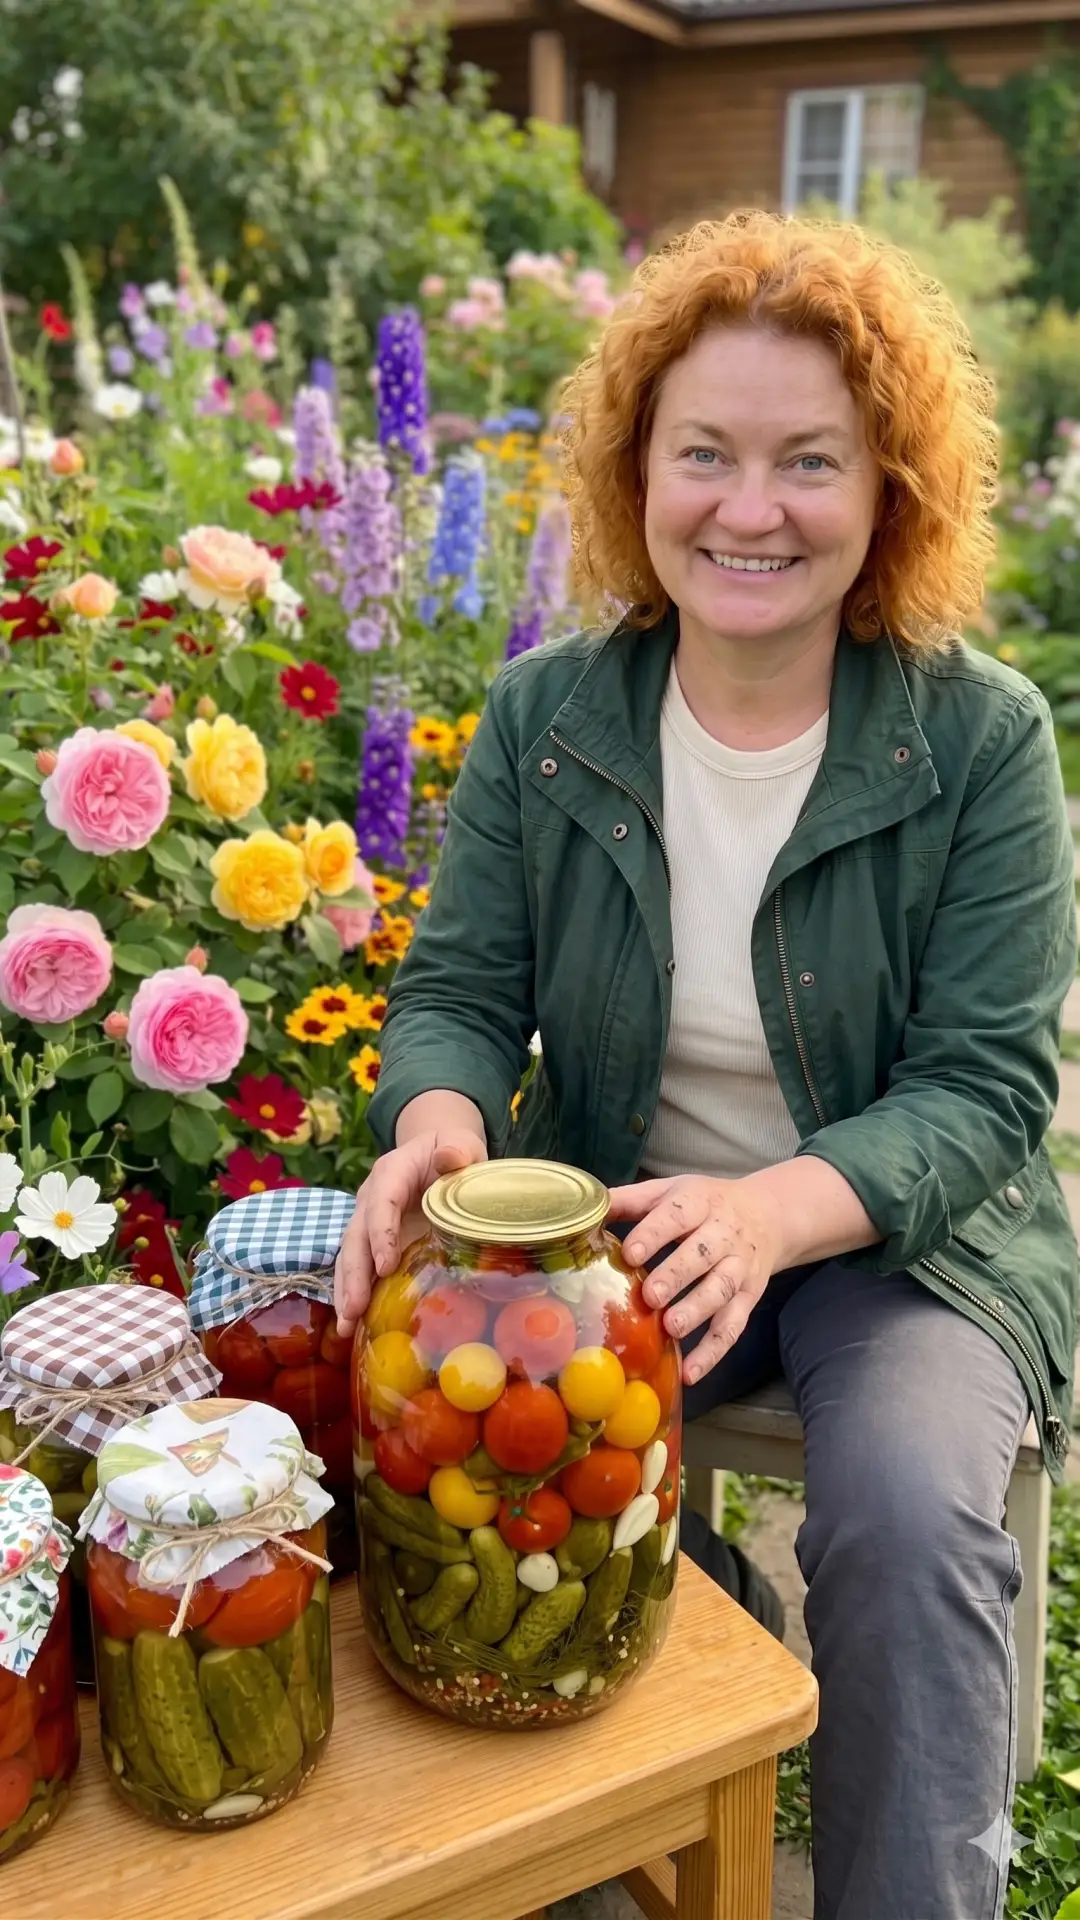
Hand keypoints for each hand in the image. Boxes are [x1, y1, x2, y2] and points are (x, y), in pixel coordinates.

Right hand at [334, 1129, 486, 1334]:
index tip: (385, 1267)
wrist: (438, 1152)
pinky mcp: (373, 1241)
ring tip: (347, 1326)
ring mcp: (368, 1221)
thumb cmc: (452, 1149)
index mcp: (392, 1171)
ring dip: (347, 1291)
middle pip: (356, 1236)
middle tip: (353, 1309)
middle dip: (354, 1274)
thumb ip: (456, 1148)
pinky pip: (360, 1267)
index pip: (381, 1201)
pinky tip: (355, 1324)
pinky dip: (356, 1293)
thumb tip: (448, 1156)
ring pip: (350, 1256)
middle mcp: (371, 1197)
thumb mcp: (460, 1142)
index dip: (380, 1233)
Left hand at [606, 1175, 781, 1383]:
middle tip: (650, 1296)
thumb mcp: (670, 1192)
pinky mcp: (749, 1297)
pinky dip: (713, 1353)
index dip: (655, 1233)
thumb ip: (629, 1201)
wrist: (767, 1215)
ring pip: (721, 1290)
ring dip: (697, 1311)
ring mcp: (739, 1267)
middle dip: (677, 1275)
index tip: (631, 1253)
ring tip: (671, 1328)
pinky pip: (734, 1327)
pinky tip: (690, 1373)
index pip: (678, 1216)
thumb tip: (583, 1214)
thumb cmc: (705, 1205)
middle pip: (702, 1254)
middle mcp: (724, 1234)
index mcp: (699, 1203)